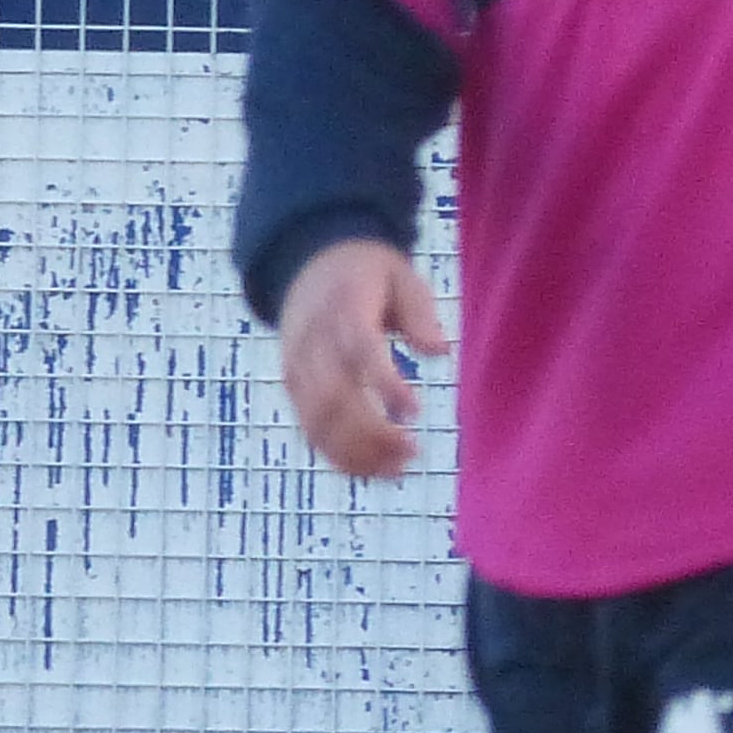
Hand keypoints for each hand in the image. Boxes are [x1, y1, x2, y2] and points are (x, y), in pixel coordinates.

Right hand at [275, 237, 450, 480]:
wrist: (305, 262)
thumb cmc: (366, 273)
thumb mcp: (400, 276)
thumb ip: (420, 312)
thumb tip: (439, 351)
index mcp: (344, 308)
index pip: (360, 349)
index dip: (384, 382)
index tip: (414, 412)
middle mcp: (313, 341)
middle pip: (334, 396)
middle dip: (371, 432)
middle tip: (413, 452)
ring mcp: (297, 366)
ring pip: (317, 419)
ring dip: (355, 451)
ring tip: (397, 469)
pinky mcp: (292, 385)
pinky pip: (309, 427)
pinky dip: (337, 453)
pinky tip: (371, 468)